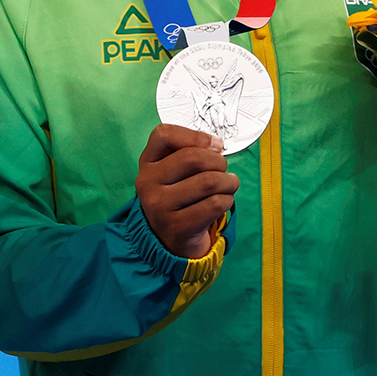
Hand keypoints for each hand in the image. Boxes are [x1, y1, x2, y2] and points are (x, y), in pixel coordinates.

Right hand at [136, 124, 238, 258]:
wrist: (167, 241)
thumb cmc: (177, 199)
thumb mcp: (172, 173)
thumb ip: (188, 153)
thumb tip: (216, 145)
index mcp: (147, 163)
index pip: (164, 134)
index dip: (194, 135)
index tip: (214, 145)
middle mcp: (148, 182)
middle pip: (193, 157)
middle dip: (219, 161)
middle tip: (224, 170)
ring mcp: (160, 206)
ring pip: (209, 181)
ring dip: (229, 182)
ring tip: (229, 185)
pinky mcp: (177, 226)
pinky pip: (215, 204)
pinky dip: (228, 200)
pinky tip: (224, 202)